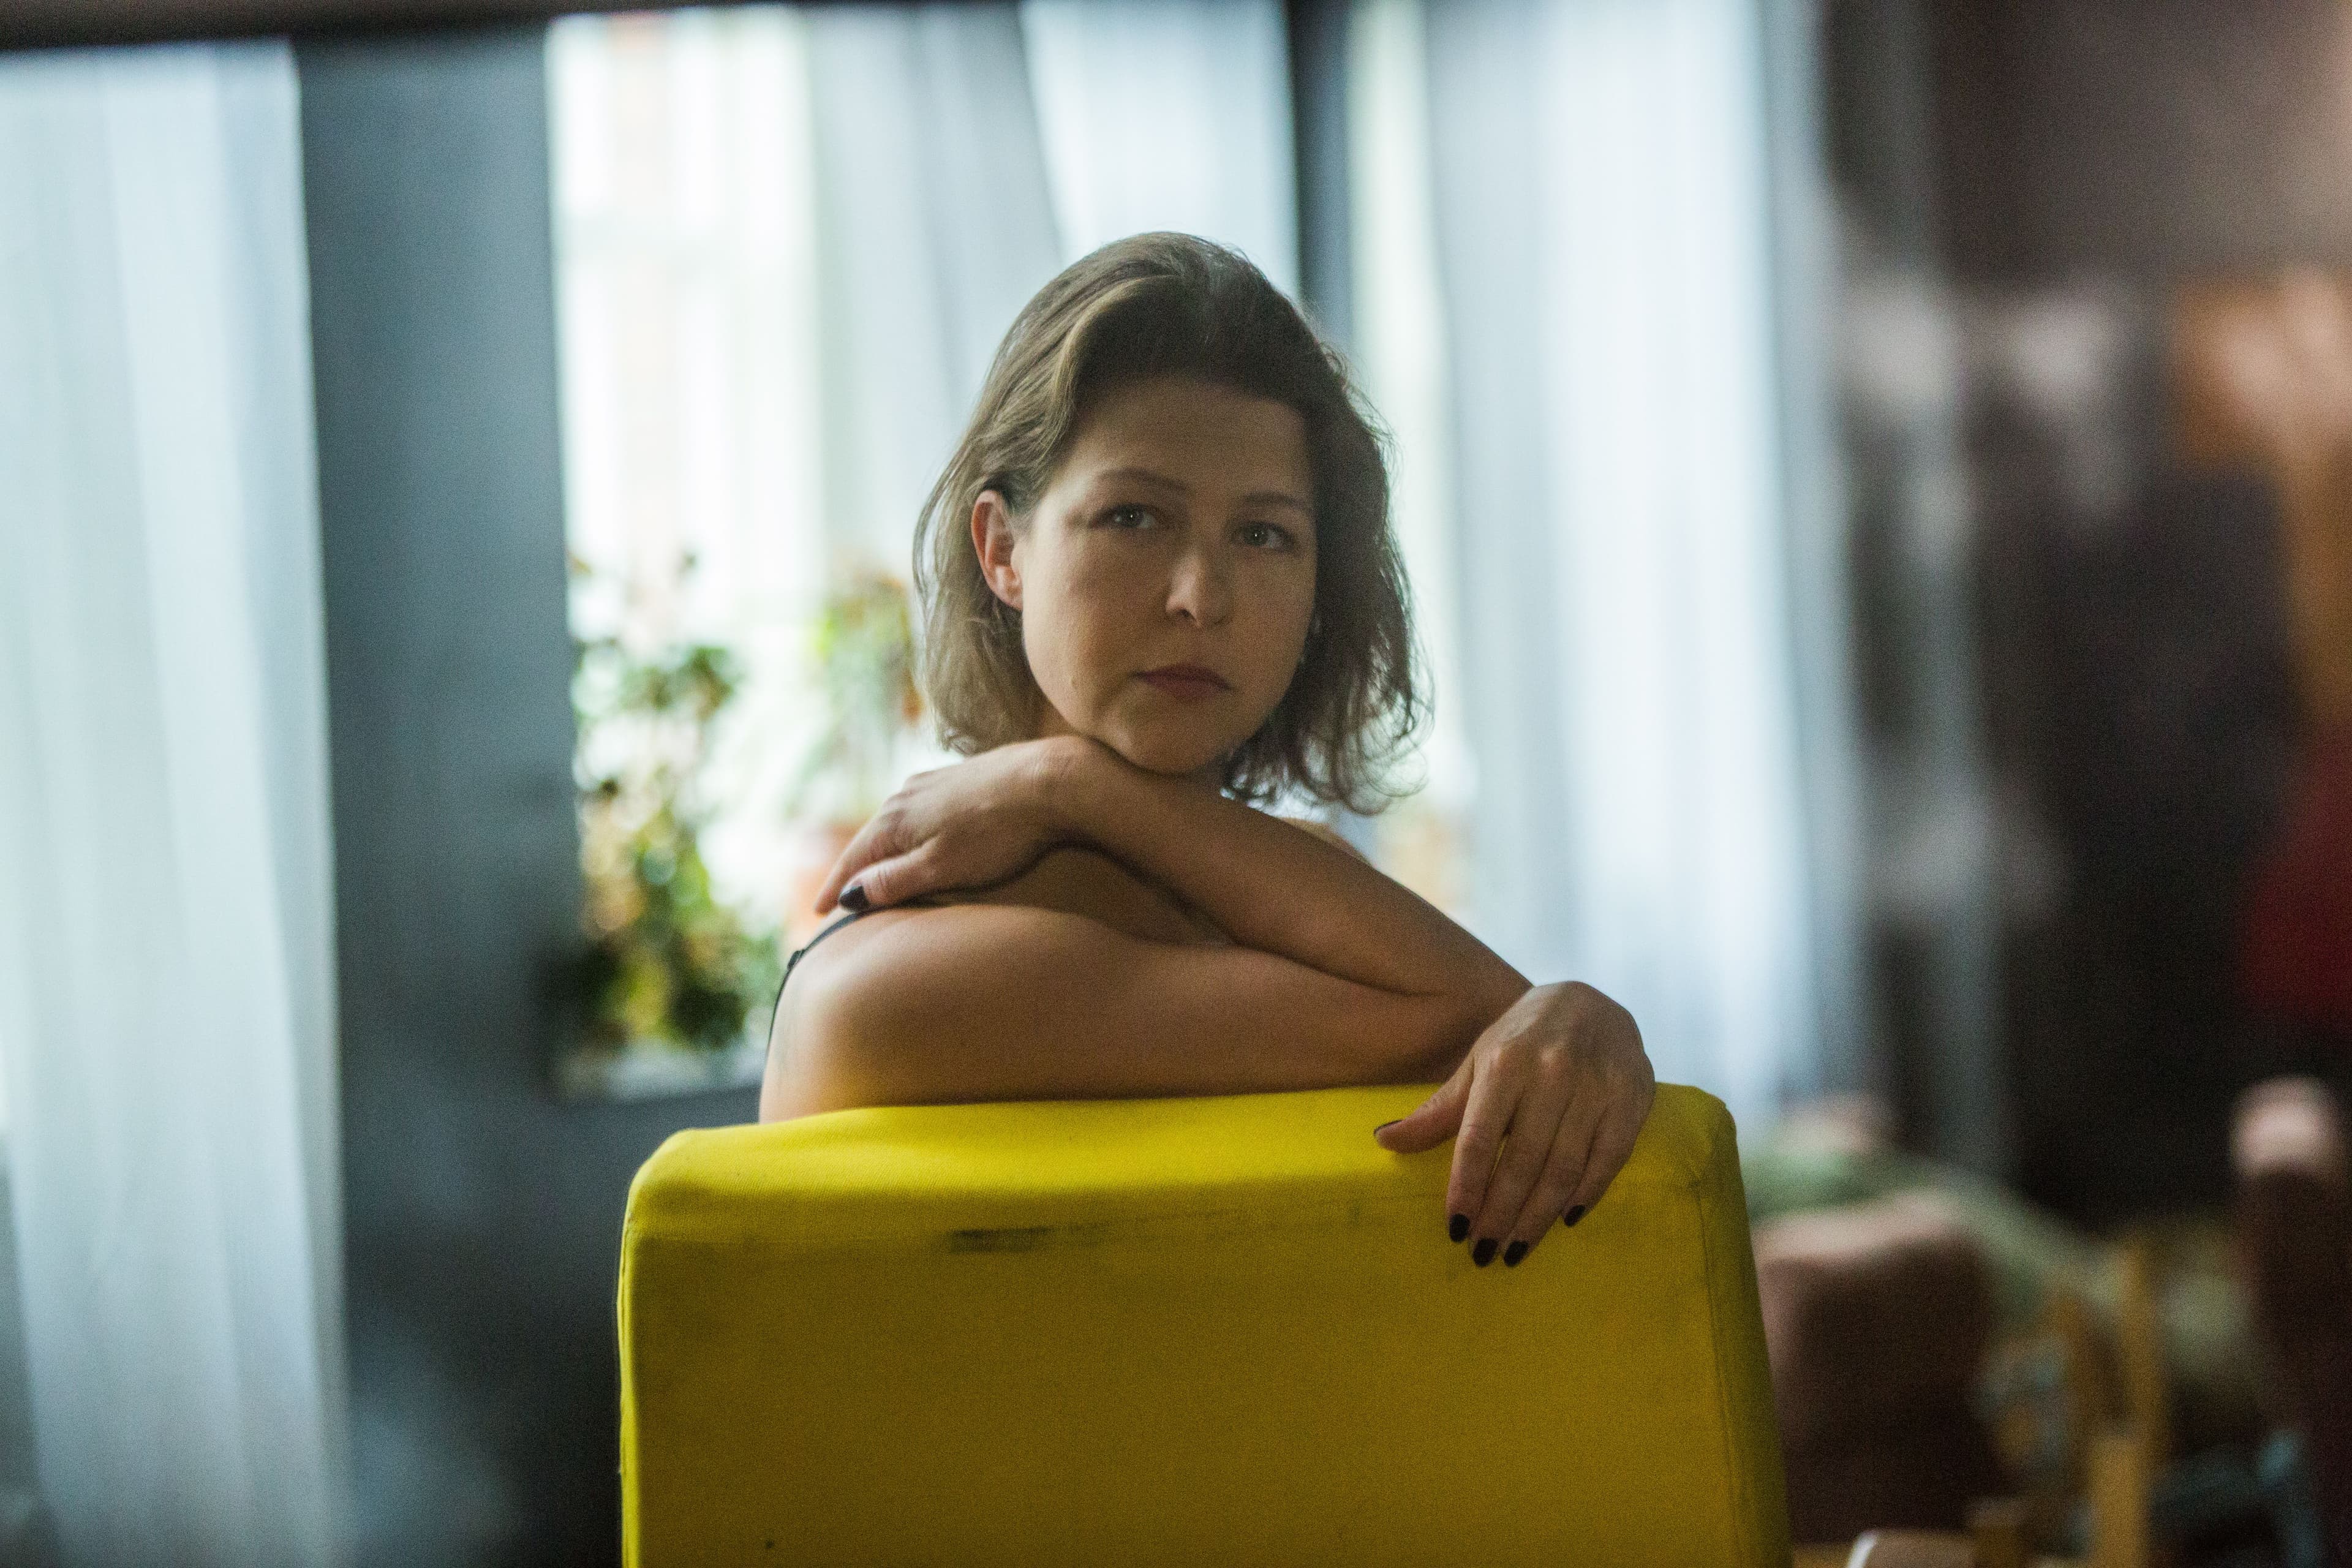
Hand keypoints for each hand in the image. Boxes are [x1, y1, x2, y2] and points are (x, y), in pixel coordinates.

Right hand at [811, 737, 1082, 914]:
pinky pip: (921, 815)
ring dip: (882, 851)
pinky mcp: (961, 779)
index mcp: (895, 819)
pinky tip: (919, 841)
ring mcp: (934, 784)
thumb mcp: (941, 867)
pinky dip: (909, 836)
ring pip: (896, 825)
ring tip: (875, 873)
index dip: (835, 890)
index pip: (853, 861)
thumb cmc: (999, 831)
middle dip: (854, 871)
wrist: (1051, 780)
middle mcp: (906, 795)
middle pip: (870, 840)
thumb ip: (894, 881)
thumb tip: (850, 894)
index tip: (818, 916)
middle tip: (839, 900)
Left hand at [1374, 981, 1654, 1267]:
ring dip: (1538, 1217)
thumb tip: (1385, 1141)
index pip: (1479, 1138)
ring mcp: (1596, 1087)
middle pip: (1523, 1162)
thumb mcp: (1477, 1063)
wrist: (1591, 1001)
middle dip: (1500, 1214)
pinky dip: (1586, 1193)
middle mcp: (1551, 1073)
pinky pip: (1609, 1159)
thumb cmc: (1523, 1038)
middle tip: (1483, 1252)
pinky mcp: (1632, 1099)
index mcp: (1505, 1062)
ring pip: (1564, 1168)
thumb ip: (1440, 1109)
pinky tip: (1565, 1219)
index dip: (1466, 1187)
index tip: (1455, 1228)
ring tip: (1515, 1249)